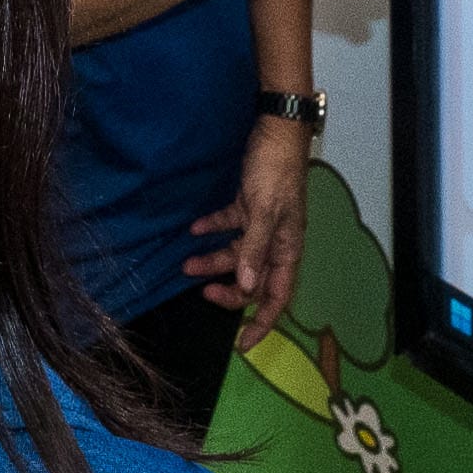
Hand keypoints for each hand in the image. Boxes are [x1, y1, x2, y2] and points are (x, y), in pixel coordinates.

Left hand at [194, 117, 312, 349]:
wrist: (277, 127)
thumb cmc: (275, 170)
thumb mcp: (265, 210)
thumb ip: (256, 249)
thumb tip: (248, 287)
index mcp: (288, 247)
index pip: (278, 296)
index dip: (263, 323)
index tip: (242, 345)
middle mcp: (277, 240)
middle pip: (255, 278)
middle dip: (229, 290)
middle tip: (201, 292)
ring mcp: (263, 222)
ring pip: (237, 253)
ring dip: (213, 259)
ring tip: (184, 263)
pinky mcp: (251, 203)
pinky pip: (230, 224)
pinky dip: (213, 229)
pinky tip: (194, 229)